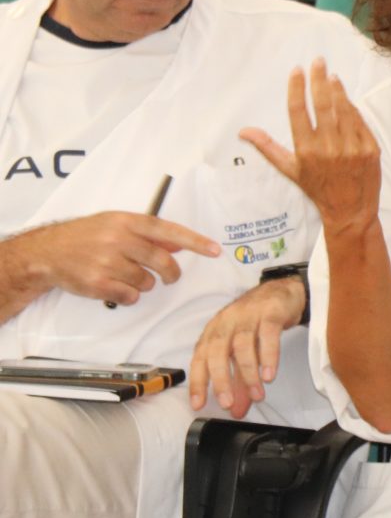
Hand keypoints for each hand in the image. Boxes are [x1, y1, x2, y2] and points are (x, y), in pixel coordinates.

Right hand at [23, 212, 219, 304]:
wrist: (47, 252)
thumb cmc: (86, 236)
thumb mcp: (116, 224)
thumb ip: (147, 234)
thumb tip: (177, 246)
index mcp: (127, 221)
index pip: (169, 231)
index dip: (195, 242)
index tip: (215, 250)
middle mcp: (119, 239)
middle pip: (163, 262)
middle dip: (171, 274)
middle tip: (169, 277)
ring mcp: (108, 261)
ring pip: (147, 282)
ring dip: (143, 284)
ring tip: (124, 275)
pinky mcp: (98, 283)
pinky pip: (130, 296)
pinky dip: (127, 296)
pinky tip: (114, 287)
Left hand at [188, 276, 306, 416]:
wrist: (285, 291)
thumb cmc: (259, 323)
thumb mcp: (246, 352)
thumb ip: (240, 381)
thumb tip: (237, 410)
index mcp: (214, 331)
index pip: (200, 358)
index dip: (198, 382)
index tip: (198, 404)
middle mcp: (227, 322)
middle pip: (217, 351)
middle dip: (221, 380)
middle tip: (228, 403)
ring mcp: (248, 315)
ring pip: (242, 345)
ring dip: (248, 373)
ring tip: (258, 395)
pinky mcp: (270, 312)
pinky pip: (267, 335)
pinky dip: (268, 356)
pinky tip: (269, 374)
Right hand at [240, 57, 381, 238]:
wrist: (351, 212)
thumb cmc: (318, 189)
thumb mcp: (291, 170)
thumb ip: (268, 148)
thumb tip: (243, 131)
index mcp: (306, 151)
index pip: (298, 111)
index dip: (297, 88)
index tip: (297, 70)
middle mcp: (329, 148)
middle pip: (322, 104)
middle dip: (319, 79)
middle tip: (318, 60)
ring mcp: (352, 148)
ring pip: (343, 110)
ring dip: (337, 89)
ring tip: (332, 76)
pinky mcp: (370, 150)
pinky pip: (360, 121)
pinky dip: (352, 108)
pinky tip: (346, 97)